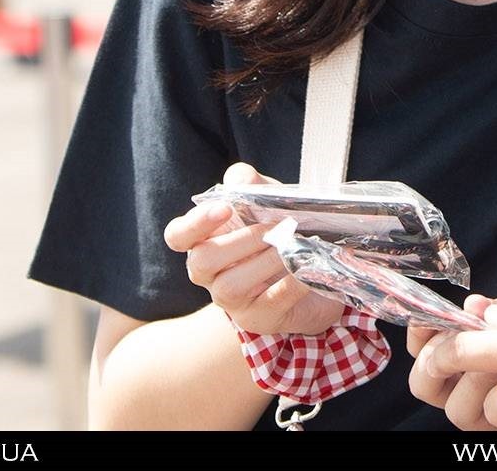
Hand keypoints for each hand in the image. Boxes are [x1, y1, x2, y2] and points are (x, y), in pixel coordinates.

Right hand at [163, 161, 345, 335]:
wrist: (318, 272)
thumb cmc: (280, 233)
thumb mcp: (267, 202)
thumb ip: (251, 185)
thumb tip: (240, 177)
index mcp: (205, 240)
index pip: (178, 235)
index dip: (195, 223)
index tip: (224, 208)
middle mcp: (210, 274)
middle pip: (203, 260)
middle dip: (243, 240)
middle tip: (277, 227)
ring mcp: (232, 301)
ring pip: (231, 286)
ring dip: (266, 261)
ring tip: (294, 245)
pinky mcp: (260, 318)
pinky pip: (270, 301)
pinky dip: (292, 281)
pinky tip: (308, 266)